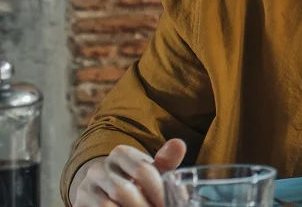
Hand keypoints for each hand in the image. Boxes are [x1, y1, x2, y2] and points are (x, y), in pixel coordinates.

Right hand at [71, 140, 186, 206]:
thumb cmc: (136, 179)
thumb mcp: (152, 170)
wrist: (105, 189)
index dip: (158, 191)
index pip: (142, 170)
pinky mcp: (79, 203)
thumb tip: (179, 144)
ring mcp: (86, 186)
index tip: (168, 204)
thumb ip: (166, 161)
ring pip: (107, 205)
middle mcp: (99, 168)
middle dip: (144, 206)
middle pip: (124, 190)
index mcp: (121, 154)